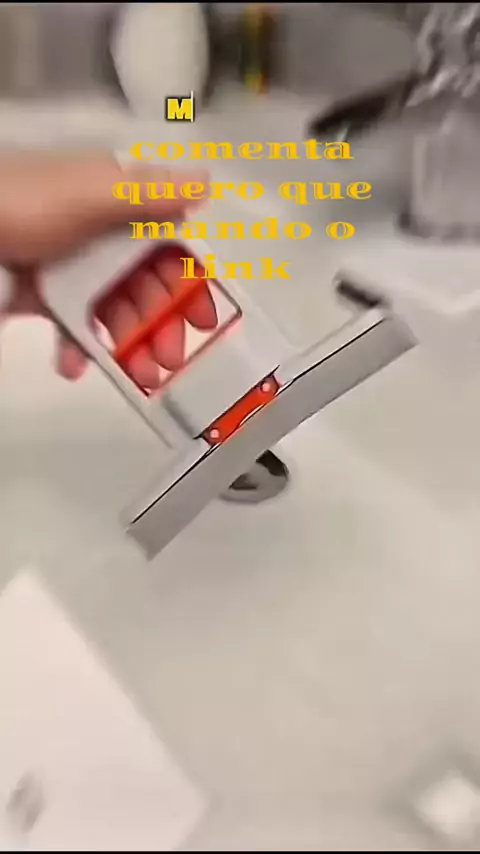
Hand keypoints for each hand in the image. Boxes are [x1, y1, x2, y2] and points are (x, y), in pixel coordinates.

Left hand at [0, 152, 216, 386]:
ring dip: (130, 345)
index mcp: (116, 204)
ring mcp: (71, 267)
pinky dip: (78, 349)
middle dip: (163, 324)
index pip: (169, 246)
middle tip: (169, 359)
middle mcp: (99, 235)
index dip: (190, 282)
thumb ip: (147, 194)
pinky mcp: (44, 295)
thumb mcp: (88, 193)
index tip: (205, 320)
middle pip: (147, 286)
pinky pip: (73, 326)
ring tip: (138, 375)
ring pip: (115, 311)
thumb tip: (205, 184)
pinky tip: (75, 366)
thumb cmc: (21, 204)